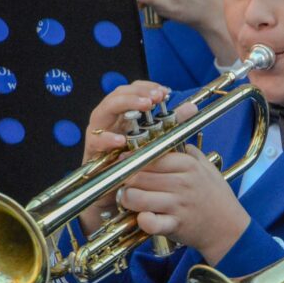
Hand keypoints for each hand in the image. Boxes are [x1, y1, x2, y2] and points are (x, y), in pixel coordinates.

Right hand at [77, 80, 195, 235]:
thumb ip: (172, 122)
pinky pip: (96, 141)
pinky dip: (108, 138)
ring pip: (103, 110)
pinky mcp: (91, 151)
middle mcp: (109, 120)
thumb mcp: (155, 140)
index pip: (132, 90)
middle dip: (137, 93)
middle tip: (155, 98)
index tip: (164, 92)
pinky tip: (121, 139)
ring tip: (144, 107)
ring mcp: (98, 133)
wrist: (116, 195)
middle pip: (117, 95)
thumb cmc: (135, 163)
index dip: (147, 87)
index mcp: (124, 114)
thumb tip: (192, 107)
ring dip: (124, 105)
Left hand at [118, 144, 249, 265]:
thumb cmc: (218, 198)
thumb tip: (179, 143)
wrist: (229, 228)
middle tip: (125, 183)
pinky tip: (142, 217)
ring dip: (128, 198)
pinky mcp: (175, 225)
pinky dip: (142, 220)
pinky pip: (151, 222)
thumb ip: (193, 154)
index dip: (133, 159)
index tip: (126, 163)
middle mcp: (182, 182)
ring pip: (137, 197)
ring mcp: (178, 204)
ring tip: (130, 199)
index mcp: (188, 165)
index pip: (150, 156)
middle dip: (126, 179)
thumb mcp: (210, 169)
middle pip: (138, 175)